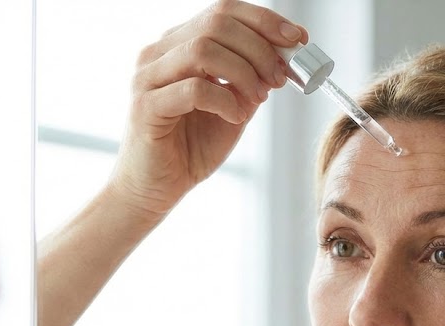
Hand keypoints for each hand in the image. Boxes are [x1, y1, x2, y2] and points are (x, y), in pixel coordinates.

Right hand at [108, 0, 306, 218]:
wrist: (155, 189)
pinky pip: (193, 89)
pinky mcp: (145, 107)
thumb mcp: (234, 108)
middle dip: (260, 47)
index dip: (265, 20)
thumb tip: (286, 59)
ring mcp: (148, 77)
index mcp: (180, 44)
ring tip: (259, 97)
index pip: (224, 11)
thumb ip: (252, 81)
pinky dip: (224, 100)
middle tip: (280, 77)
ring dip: (243, 71)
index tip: (298, 39)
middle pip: (217, 23)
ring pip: (203, 49)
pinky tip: (235, 117)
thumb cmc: (191, 148)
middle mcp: (159, 52)